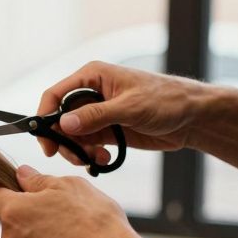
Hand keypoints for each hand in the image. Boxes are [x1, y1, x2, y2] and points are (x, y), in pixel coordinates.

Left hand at [0, 165, 145, 237]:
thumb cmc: (92, 220)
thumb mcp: (68, 185)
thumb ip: (37, 180)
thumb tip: (21, 174)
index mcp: (13, 211)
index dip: (11, 190)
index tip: (29, 191)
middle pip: (11, 221)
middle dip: (28, 215)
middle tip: (59, 213)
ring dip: (38, 237)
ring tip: (69, 235)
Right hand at [37, 61, 207, 167]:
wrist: (192, 118)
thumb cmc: (166, 100)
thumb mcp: (130, 107)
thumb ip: (96, 115)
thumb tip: (63, 123)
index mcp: (92, 77)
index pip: (56, 94)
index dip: (45, 116)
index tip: (45, 140)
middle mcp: (90, 94)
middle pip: (59, 119)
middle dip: (63, 141)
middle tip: (74, 157)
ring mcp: (96, 114)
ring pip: (70, 136)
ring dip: (78, 151)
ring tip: (95, 159)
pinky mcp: (105, 131)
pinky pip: (85, 146)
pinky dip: (89, 156)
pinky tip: (104, 160)